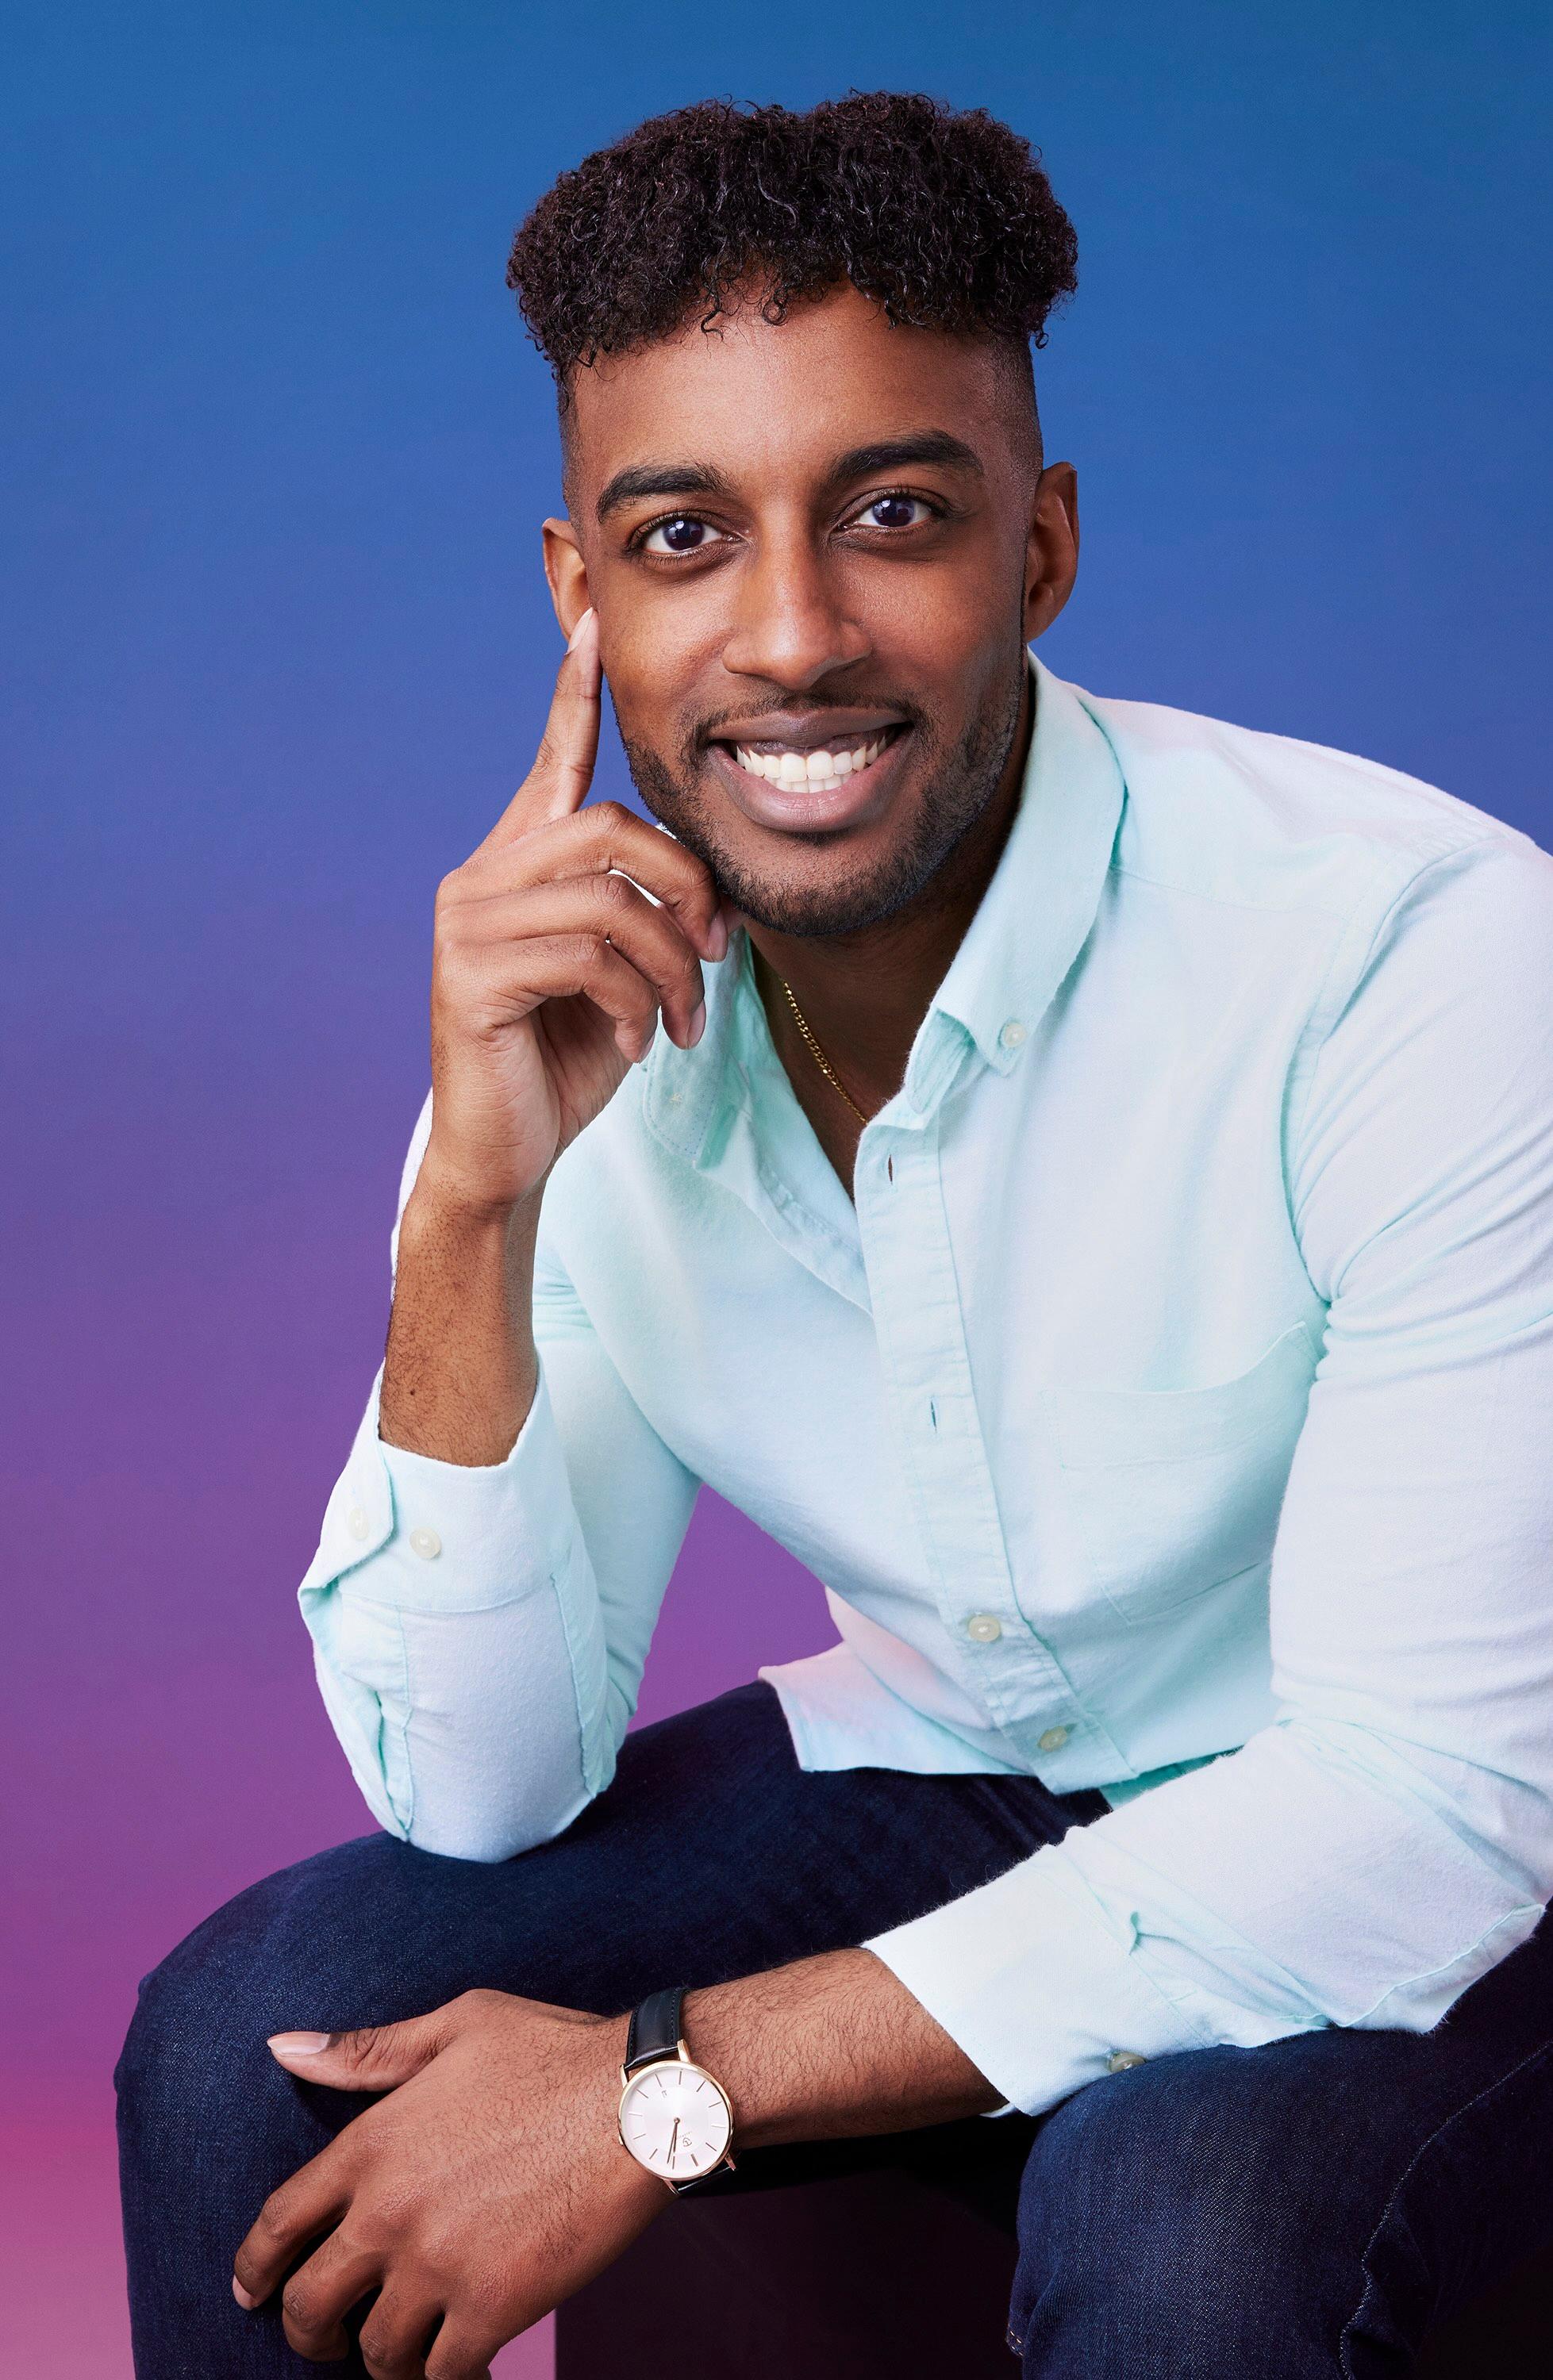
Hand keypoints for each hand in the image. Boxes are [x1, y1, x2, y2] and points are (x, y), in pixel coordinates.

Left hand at [233, 1989, 665, 2375]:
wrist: (639, 2098)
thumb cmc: (553, 2051)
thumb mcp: (455, 2026)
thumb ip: (366, 2052)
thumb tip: (283, 2048)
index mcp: (371, 2144)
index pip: (279, 2224)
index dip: (254, 2268)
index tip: (250, 2292)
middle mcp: (388, 2211)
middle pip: (310, 2305)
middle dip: (308, 2333)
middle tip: (327, 2339)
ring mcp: (437, 2265)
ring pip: (377, 2352)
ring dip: (385, 2360)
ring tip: (405, 2354)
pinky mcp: (491, 2308)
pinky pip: (442, 2375)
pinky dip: (444, 2379)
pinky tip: (461, 2369)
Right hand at [419, 608, 728, 1218]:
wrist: (509, 1151)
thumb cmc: (570, 1058)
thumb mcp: (627, 974)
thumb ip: (653, 917)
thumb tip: (718, 893)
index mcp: (521, 864)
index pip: (553, 762)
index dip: (574, 695)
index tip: (594, 625)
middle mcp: (482, 876)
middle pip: (612, 830)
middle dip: (688, 892)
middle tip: (713, 957)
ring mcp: (468, 922)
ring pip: (613, 900)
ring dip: (670, 970)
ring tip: (676, 1024)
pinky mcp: (469, 974)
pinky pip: (589, 957)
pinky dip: (635, 1007)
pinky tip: (632, 1047)